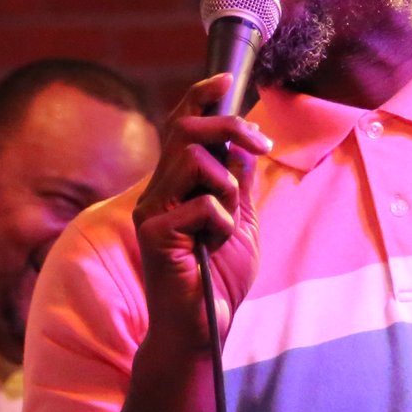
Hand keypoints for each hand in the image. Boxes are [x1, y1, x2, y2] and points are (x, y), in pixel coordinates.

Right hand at [132, 72, 268, 354]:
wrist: (203, 331)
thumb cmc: (218, 282)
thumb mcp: (239, 224)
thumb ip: (237, 186)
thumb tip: (242, 146)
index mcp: (175, 186)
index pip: (180, 127)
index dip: (199, 96)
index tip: (225, 81)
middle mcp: (157, 192)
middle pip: (185, 128)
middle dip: (229, 126)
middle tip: (260, 145)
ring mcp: (151, 210)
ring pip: (192, 158)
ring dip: (225, 185)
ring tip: (226, 221)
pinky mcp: (153, 233)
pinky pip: (201, 204)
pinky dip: (220, 223)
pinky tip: (211, 247)